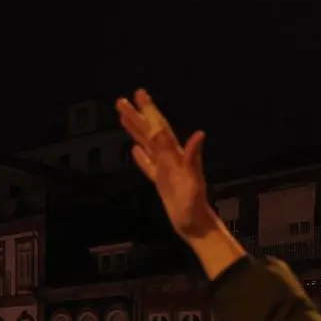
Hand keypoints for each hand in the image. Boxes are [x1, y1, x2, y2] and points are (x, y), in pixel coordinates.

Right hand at [115, 89, 216, 238]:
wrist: (196, 226)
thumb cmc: (195, 207)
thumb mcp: (192, 181)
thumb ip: (192, 157)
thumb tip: (199, 134)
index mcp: (175, 156)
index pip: (159, 129)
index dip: (149, 111)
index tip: (139, 94)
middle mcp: (170, 159)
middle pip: (150, 133)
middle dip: (137, 116)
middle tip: (122, 100)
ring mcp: (165, 170)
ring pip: (147, 145)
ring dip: (136, 130)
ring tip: (123, 117)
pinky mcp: (161, 183)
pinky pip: (148, 165)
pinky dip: (141, 156)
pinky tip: (134, 150)